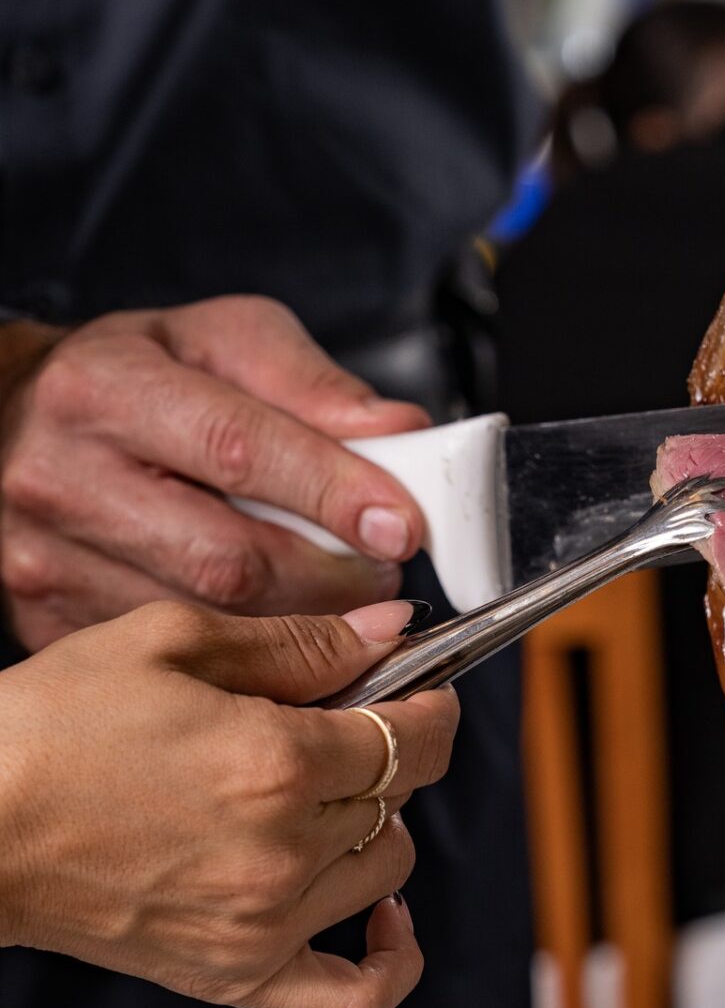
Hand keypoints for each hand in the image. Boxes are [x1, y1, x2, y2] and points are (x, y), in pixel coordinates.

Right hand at [0, 299, 431, 651]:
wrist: (15, 424)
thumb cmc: (133, 379)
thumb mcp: (217, 342)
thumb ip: (309, 383)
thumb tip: (401, 432)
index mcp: (105, 389)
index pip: (239, 448)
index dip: (334, 493)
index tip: (403, 525)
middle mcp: (61, 478)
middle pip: (230, 561)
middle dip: (332, 578)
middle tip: (383, 574)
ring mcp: (48, 562)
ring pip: (211, 626)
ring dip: (303, 628)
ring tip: (342, 601)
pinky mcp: (52, 625)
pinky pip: (179, 666)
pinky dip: (251, 663)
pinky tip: (282, 642)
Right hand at [0, 599, 457, 1007]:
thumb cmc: (48, 729)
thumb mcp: (168, 641)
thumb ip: (298, 641)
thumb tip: (389, 632)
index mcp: (273, 761)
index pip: (413, 737)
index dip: (430, 708)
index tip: (422, 694)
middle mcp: (281, 849)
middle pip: (399, 798)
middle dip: (387, 754)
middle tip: (342, 731)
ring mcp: (264, 922)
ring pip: (387, 870)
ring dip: (374, 828)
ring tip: (323, 800)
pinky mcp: (237, 976)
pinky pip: (356, 999)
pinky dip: (392, 961)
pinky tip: (384, 916)